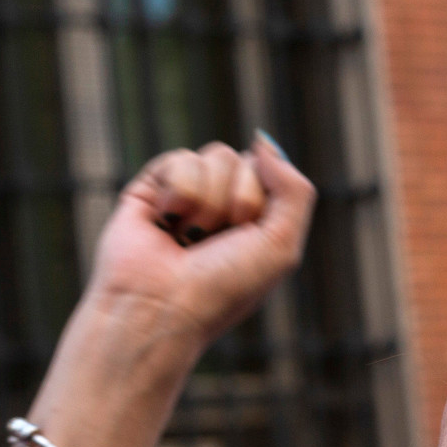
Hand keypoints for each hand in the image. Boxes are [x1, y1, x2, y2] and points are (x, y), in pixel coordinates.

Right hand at [87, 135, 314, 351]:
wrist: (162, 307)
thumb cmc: (225, 287)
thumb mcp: (281, 245)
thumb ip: (294, 189)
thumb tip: (262, 140)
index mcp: (258, 220)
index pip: (271, 173)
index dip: (260, 202)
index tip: (245, 239)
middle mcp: (224, 204)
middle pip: (243, 159)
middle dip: (237, 201)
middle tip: (215, 242)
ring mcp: (188, 194)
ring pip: (215, 155)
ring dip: (208, 202)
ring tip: (188, 238)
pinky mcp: (152, 189)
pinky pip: (180, 159)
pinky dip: (179, 195)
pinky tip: (165, 224)